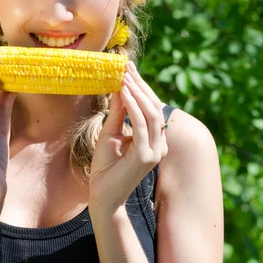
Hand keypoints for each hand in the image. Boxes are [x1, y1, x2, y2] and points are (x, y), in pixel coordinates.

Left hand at [88, 61, 167, 212]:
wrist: (102, 196)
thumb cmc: (105, 168)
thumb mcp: (111, 133)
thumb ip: (118, 113)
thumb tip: (119, 87)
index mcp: (154, 140)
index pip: (151, 108)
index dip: (141, 87)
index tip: (128, 68)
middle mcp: (159, 145)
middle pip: (154, 107)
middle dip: (140, 84)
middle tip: (126, 66)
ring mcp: (155, 151)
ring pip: (151, 113)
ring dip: (137, 91)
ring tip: (123, 75)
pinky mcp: (146, 156)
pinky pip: (141, 124)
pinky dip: (132, 105)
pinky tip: (122, 91)